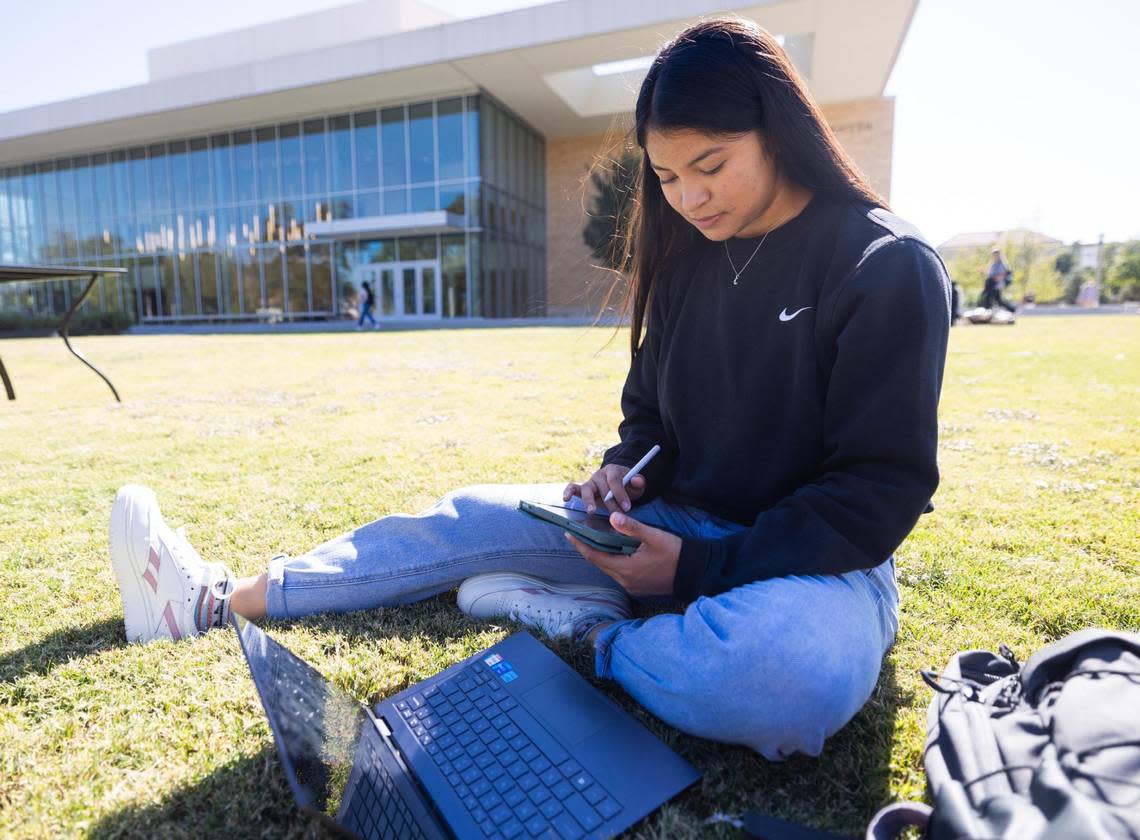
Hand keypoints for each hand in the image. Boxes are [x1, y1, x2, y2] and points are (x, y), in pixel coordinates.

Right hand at [564, 464, 645, 513]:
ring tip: (592, 511)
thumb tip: (636, 480)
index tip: (627, 507)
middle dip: (609, 502)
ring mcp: (590, 481)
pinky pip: (573, 487)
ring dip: (589, 500)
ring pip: (586, 489)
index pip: (614, 480)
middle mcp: (599, 474)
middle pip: (602, 487)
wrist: (619, 486)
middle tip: (616, 514)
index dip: (620, 494)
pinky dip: (568, 491)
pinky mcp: (582, 489)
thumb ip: (638, 482)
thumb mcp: (636, 485)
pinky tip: (565, 499)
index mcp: (612, 470)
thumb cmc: (628, 487)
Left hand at [564, 512, 680, 596]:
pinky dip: (613, 561)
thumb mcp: (654, 536)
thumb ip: (632, 528)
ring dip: (601, 555)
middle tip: (578, 534)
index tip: (568, 533)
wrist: (694, 572)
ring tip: (593, 540)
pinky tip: (614, 551)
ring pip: (609, 569)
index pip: (595, 556)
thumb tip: (612, 518)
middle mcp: (626, 581)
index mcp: (626, 568)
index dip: (580, 544)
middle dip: (588, 548)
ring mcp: (632, 586)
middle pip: (600, 563)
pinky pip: (619, 573)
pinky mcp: (638, 588)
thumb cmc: (675, 553)